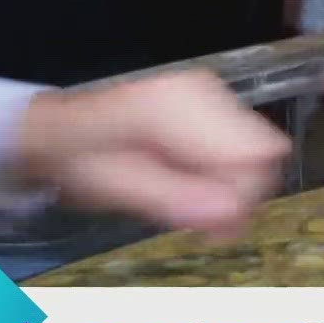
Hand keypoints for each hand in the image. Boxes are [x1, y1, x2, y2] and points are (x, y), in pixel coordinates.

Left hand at [10, 71, 290, 240]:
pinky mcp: (216, 104)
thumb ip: (170, 197)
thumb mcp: (113, 186)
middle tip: (208, 227)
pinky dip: (230, 173)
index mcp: (176, 105)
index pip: (253, 153)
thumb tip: (231, 213)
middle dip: (242, 194)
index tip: (219, 232)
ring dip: (236, 186)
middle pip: (262, 151)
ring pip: (259, 150)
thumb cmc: (78, 160)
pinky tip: (200, 186)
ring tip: (197, 208)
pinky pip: (246, 145)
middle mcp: (204, 90)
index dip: (244, 197)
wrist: (62, 130)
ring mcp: (213, 93)